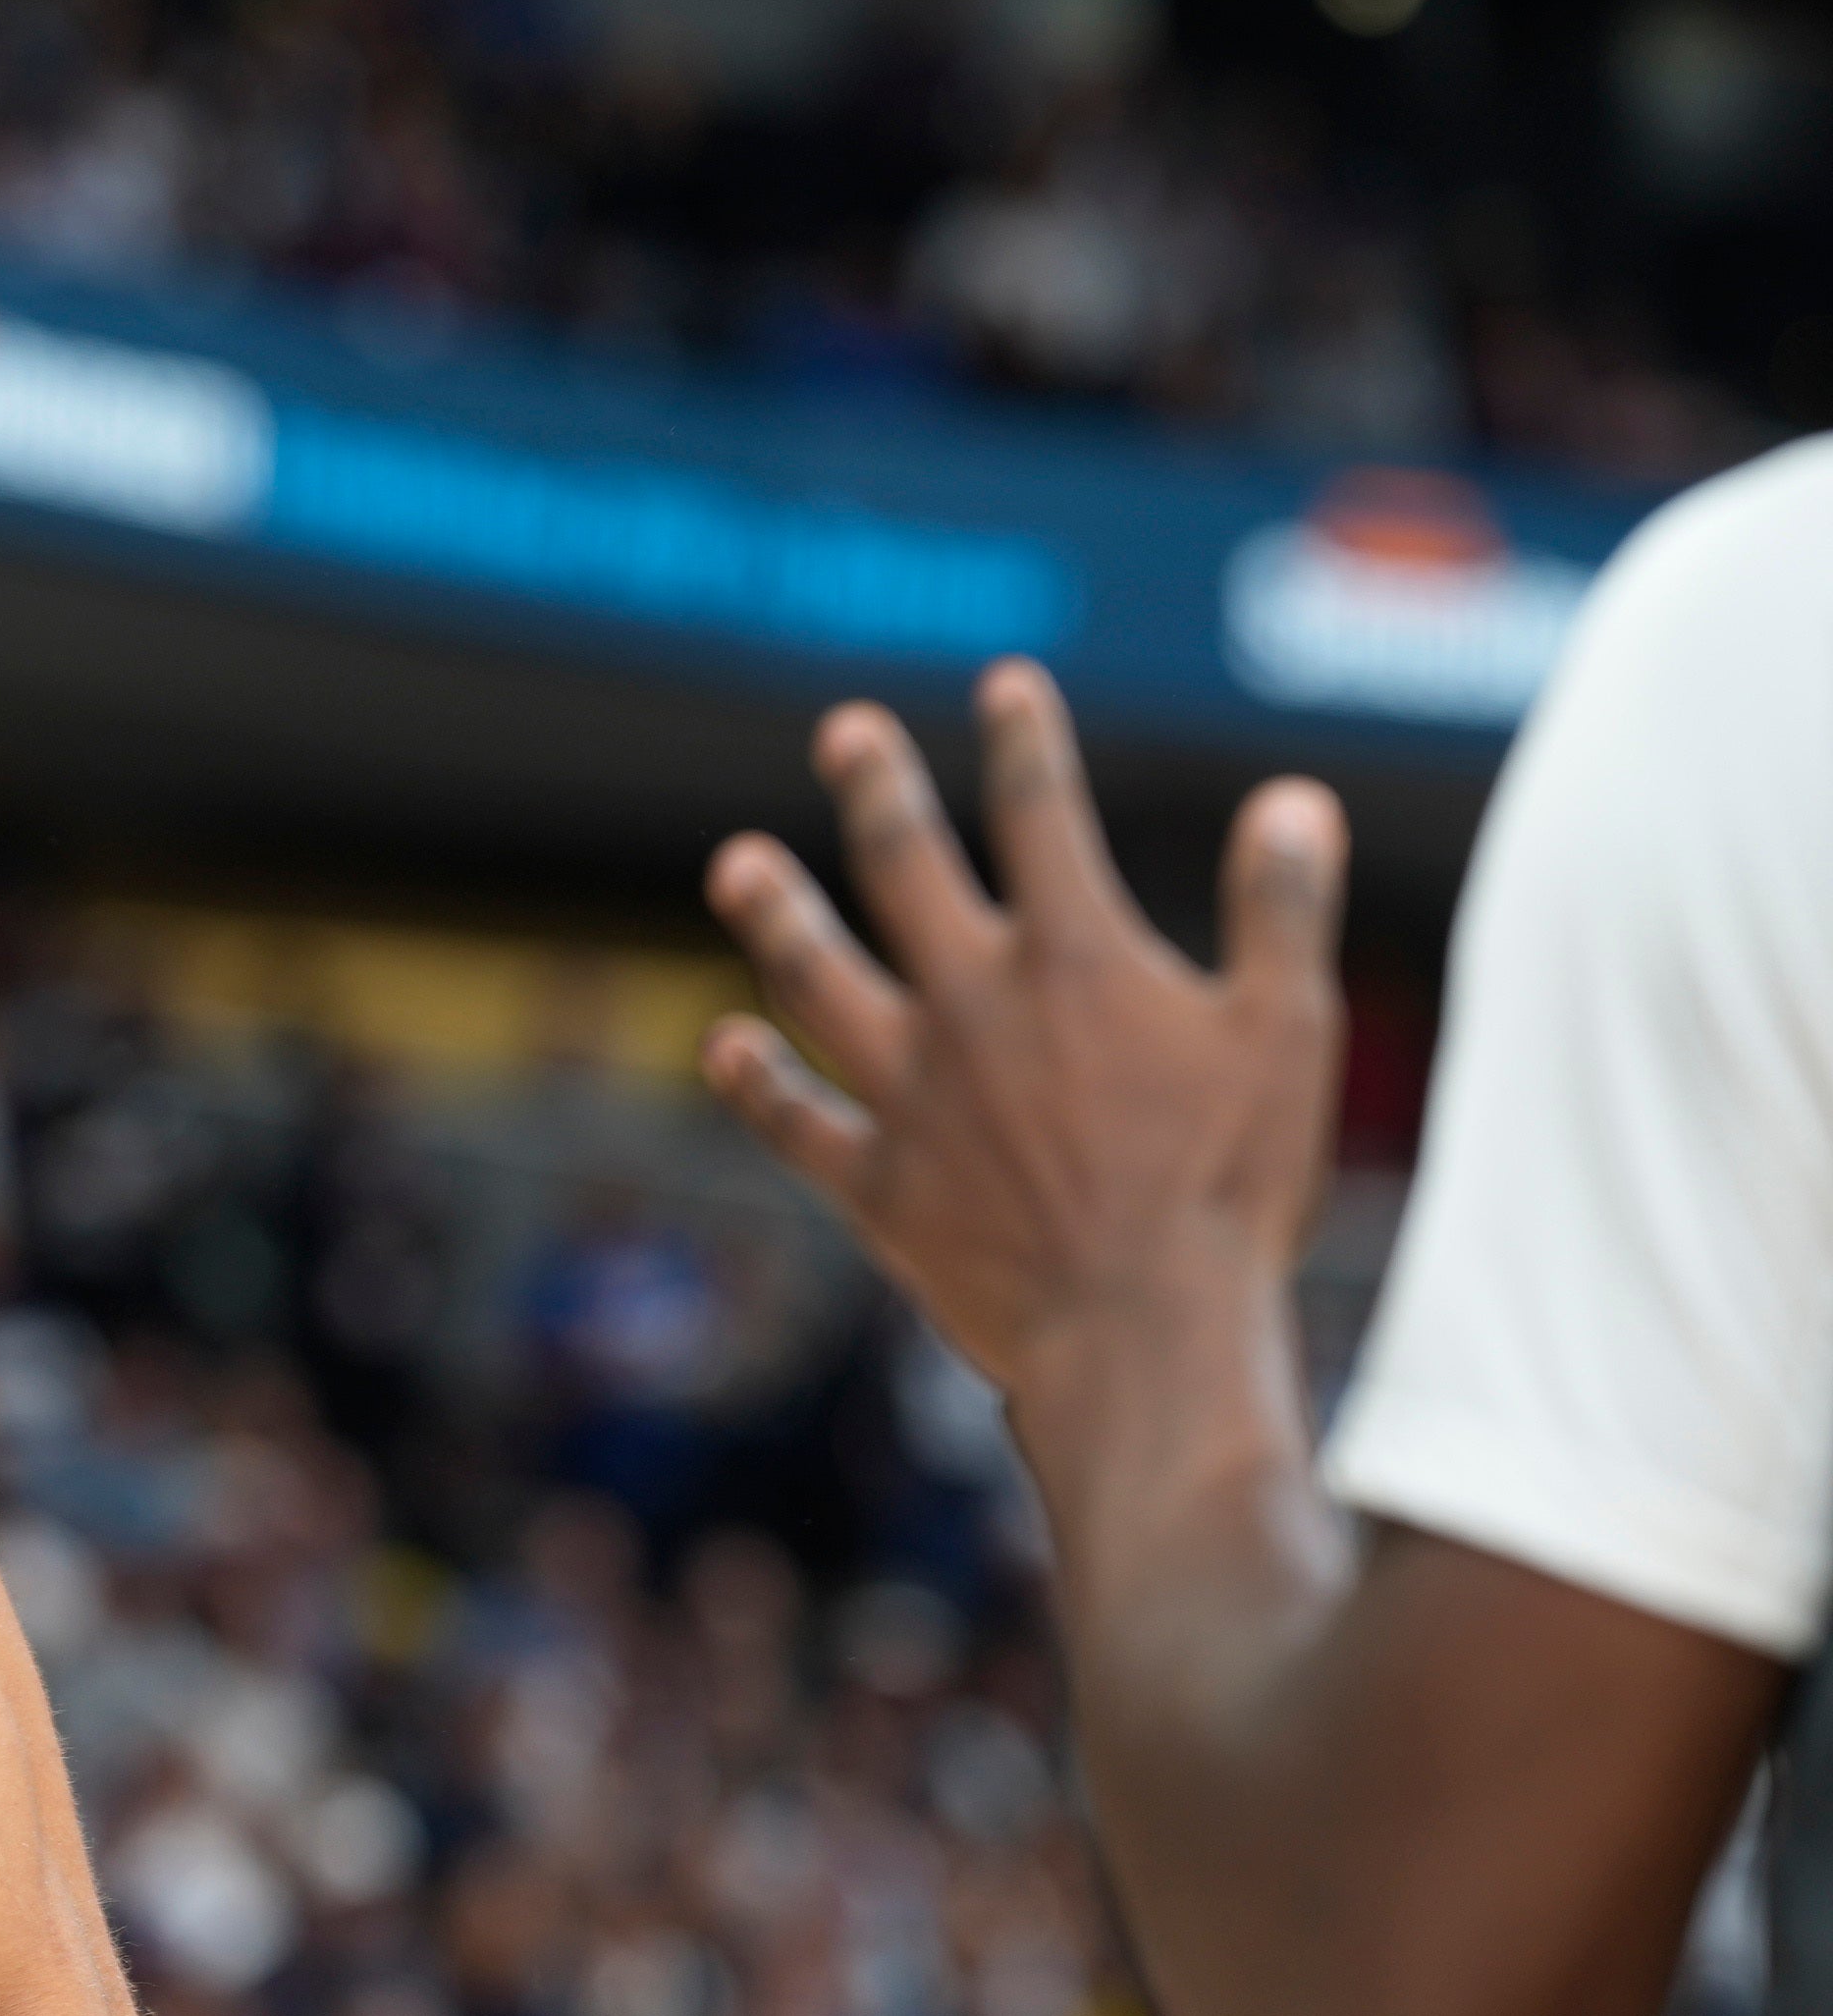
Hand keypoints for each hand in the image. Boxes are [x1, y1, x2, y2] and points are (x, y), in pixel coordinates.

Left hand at [697, 661, 1345, 1405]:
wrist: (1141, 1330)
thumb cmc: (1231, 1187)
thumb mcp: (1284, 1034)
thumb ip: (1281, 911)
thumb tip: (1292, 801)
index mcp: (1074, 960)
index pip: (1041, 817)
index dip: (1023, 742)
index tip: (1003, 685)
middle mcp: (971, 1008)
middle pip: (904, 871)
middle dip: (873, 791)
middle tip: (844, 734)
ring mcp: (910, 1094)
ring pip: (816, 979)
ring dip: (774, 916)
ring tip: (735, 863)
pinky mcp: (875, 1183)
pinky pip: (795, 1121)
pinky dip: (754, 1082)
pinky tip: (722, 1043)